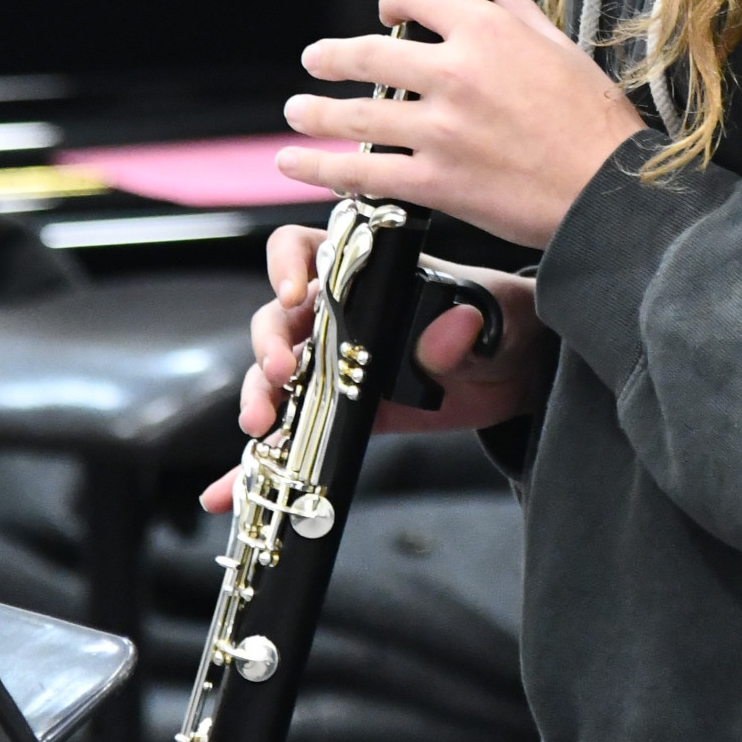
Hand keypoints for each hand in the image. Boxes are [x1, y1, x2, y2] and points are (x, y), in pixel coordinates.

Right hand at [200, 228, 548, 513]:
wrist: (515, 369)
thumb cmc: (498, 320)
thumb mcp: (490, 318)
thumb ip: (464, 327)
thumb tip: (455, 327)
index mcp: (368, 277)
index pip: (307, 251)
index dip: (289, 265)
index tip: (294, 293)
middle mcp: (340, 317)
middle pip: (278, 320)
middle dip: (268, 345)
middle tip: (282, 372)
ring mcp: (335, 367)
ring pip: (275, 376)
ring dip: (258, 396)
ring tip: (260, 425)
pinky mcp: (345, 414)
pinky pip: (291, 437)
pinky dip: (252, 466)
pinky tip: (225, 491)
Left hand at [273, 0, 643, 249]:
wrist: (606, 193)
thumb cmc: (595, 123)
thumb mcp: (563, 50)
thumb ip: (521, 16)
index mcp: (488, 31)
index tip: (386, 10)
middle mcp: (455, 73)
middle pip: (371, 52)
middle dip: (334, 56)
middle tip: (315, 59)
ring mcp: (439, 130)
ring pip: (355, 113)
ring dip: (315, 111)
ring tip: (297, 110)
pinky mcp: (435, 181)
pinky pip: (364, 172)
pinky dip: (323, 167)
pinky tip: (297, 162)